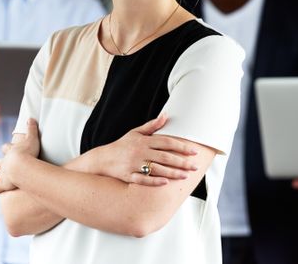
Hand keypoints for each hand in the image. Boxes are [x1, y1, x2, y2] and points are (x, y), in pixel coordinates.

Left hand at [0, 118, 40, 193]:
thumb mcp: (31, 138)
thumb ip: (31, 128)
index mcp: (10, 151)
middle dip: (3, 162)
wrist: (21, 166)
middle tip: (8, 164)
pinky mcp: (3, 184)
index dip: (7, 148)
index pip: (6, 148)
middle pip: (0, 161)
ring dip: (1, 174)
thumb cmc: (28, 152)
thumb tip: (31, 117)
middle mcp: (4, 162)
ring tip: (6, 177)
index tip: (9, 149)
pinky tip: (1, 190)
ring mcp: (3, 173)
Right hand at [84, 115, 198, 185]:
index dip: (181, 146)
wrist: (102, 159)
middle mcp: (140, 152)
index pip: (167, 142)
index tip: (194, 151)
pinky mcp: (128, 176)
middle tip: (195, 166)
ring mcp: (134, 164)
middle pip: (165, 157)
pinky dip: (154, 181)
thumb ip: (152, 126)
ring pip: (157, 169)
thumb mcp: (135, 133)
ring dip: (172, 173)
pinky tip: (166, 183)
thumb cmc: (122, 145)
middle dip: (181, 162)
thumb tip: (166, 115)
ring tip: (185, 176)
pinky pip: (143, 180)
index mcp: (144, 141)